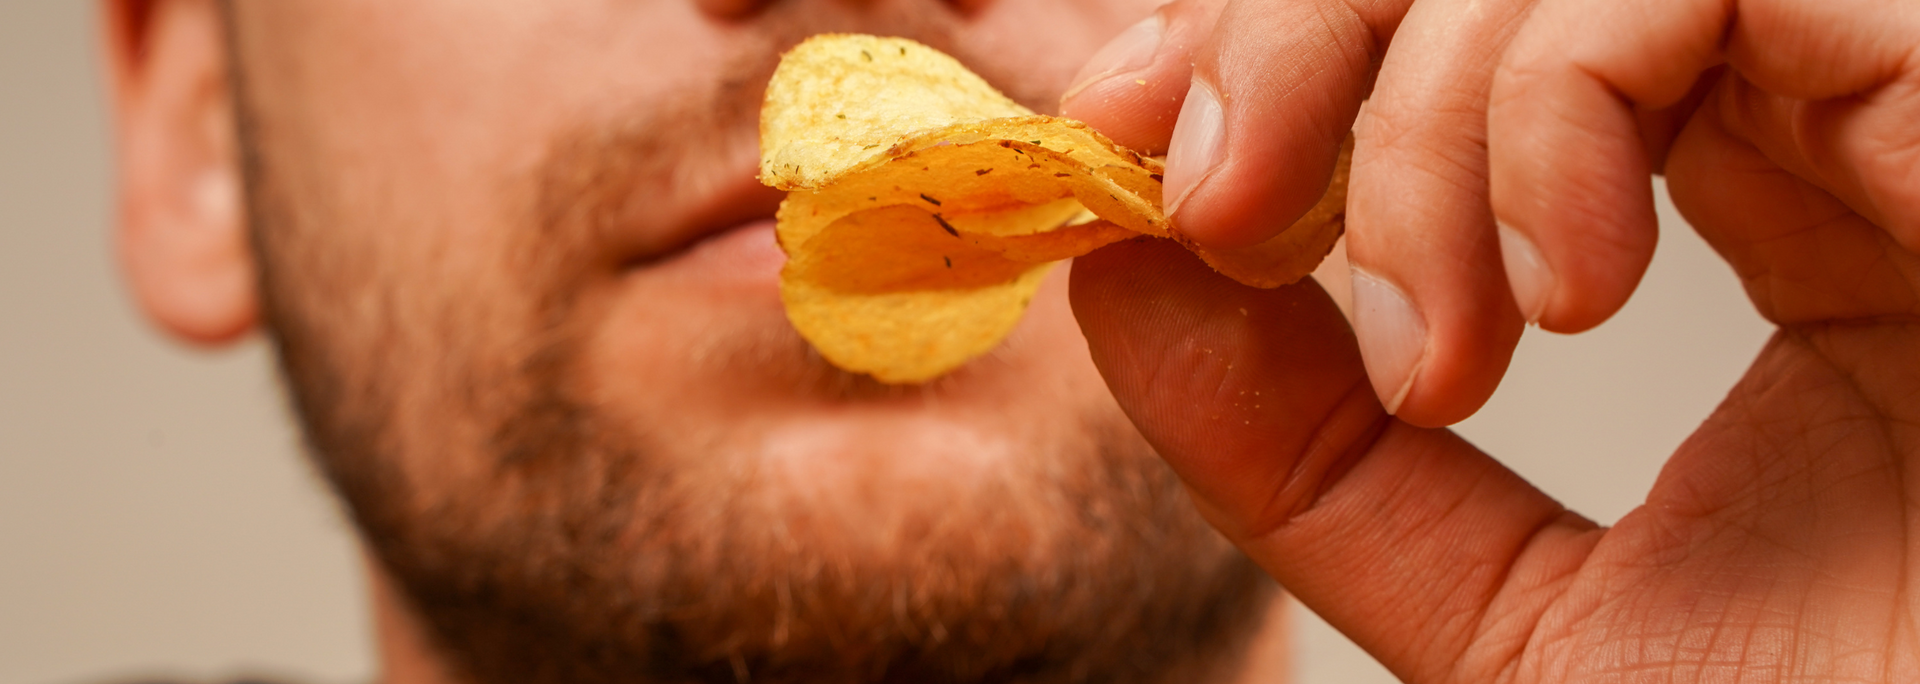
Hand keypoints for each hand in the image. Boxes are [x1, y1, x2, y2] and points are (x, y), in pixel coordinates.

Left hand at [1068, 0, 1919, 680]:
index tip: (1128, 157)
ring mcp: (1898, 87)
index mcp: (1703, 216)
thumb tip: (1126, 269)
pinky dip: (1568, 96)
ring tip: (1442, 350)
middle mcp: (1803, 121)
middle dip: (1292, 33)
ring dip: (1422, 111)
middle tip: (1214, 202)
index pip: (1445, 41)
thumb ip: (1304, 454)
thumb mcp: (1504, 616)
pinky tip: (1570, 297)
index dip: (1262, 52)